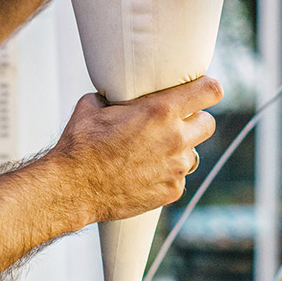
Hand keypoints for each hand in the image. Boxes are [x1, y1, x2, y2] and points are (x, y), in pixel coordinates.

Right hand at [52, 75, 222, 223]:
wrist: (72, 187)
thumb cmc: (80, 143)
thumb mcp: (94, 105)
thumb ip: (117, 97)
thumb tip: (118, 93)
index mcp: (161, 110)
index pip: (209, 92)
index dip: (209, 89)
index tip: (203, 91)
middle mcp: (175, 138)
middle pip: (208, 124)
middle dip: (195, 121)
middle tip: (176, 123)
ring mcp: (176, 167)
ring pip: (194, 154)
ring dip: (180, 151)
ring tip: (154, 152)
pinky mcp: (171, 191)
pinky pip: (179, 177)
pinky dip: (167, 174)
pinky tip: (145, 173)